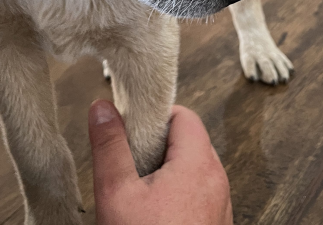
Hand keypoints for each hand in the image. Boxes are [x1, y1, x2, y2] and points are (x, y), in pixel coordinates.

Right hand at [89, 101, 232, 224]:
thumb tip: (103, 108)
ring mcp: (218, 204)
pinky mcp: (213, 222)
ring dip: (163, 169)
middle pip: (187, 139)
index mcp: (198, 165)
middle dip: (156, 144)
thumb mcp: (117, 193)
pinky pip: (195, 191)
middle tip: (129, 161)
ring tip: (137, 189)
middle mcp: (216, 182)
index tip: (131, 126)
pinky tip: (150, 211)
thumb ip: (110, 145)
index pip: (182, 115)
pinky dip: (173, 191)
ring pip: (190, 166)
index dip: (154, 115)